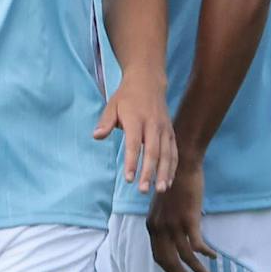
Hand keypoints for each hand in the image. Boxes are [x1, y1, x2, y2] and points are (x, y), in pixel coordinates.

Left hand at [95, 74, 176, 194]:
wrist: (148, 82)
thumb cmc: (126, 97)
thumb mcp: (112, 105)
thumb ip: (105, 122)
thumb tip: (96, 137)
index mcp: (136, 119)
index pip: (134, 144)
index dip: (132, 162)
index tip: (128, 179)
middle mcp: (153, 125)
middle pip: (153, 152)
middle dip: (149, 172)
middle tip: (143, 190)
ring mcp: (164, 129)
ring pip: (167, 154)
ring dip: (164, 173)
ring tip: (160, 190)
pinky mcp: (171, 132)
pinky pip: (174, 152)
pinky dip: (172, 168)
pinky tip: (168, 181)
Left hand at [147, 151, 214, 271]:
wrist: (181, 164)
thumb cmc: (175, 182)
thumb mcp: (163, 206)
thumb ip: (165, 222)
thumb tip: (175, 235)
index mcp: (152, 226)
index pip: (158, 256)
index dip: (170, 271)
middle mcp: (159, 228)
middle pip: (169, 261)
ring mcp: (174, 225)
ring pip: (185, 257)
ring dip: (196, 270)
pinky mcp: (189, 220)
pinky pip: (197, 245)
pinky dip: (205, 254)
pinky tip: (213, 257)